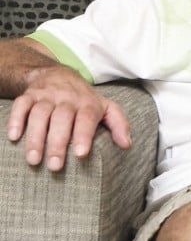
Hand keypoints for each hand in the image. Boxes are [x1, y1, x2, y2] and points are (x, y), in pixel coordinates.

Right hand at [6, 66, 130, 170]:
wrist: (58, 74)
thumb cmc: (85, 99)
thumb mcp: (107, 108)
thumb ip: (119, 125)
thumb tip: (127, 145)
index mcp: (88, 103)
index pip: (86, 119)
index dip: (83, 136)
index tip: (80, 155)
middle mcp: (67, 98)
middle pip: (61, 119)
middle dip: (57, 143)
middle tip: (55, 166)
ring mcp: (46, 96)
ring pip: (39, 114)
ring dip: (35, 137)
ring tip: (33, 159)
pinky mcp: (28, 95)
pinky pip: (20, 105)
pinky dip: (15, 120)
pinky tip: (13, 137)